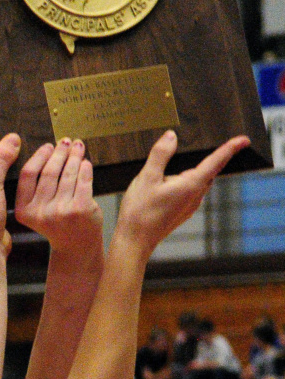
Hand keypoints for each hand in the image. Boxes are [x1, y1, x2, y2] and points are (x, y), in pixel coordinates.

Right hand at [14, 139, 101, 255]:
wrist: (76, 247)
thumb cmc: (58, 225)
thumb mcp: (38, 211)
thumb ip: (37, 188)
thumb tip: (50, 150)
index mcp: (24, 211)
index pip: (28, 175)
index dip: (39, 156)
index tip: (48, 146)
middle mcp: (40, 212)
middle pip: (49, 172)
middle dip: (59, 152)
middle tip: (65, 141)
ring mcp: (61, 211)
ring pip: (68, 174)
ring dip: (74, 156)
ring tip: (78, 147)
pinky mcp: (80, 209)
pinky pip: (83, 180)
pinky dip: (85, 167)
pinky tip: (85, 162)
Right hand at [115, 131, 248, 259]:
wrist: (134, 241)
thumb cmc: (139, 213)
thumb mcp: (146, 178)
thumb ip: (160, 154)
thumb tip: (171, 136)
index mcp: (191, 185)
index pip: (216, 161)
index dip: (231, 148)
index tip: (244, 140)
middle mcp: (195, 197)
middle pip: (209, 171)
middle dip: (210, 158)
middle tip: (207, 146)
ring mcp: (189, 207)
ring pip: (198, 182)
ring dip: (191, 172)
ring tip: (170, 170)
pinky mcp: (182, 213)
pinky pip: (189, 192)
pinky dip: (184, 183)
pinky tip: (164, 186)